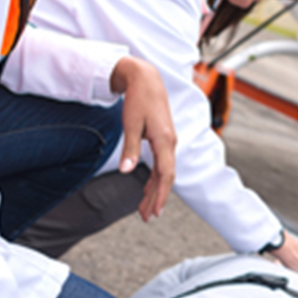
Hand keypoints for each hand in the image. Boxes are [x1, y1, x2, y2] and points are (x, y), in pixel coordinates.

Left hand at [109, 56, 175, 221]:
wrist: (146, 79)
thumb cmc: (138, 99)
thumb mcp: (131, 124)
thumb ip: (130, 149)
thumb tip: (127, 172)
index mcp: (165, 140)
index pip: (166, 174)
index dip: (161, 195)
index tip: (155, 212)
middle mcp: (170, 142)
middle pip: (166, 177)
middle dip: (156, 198)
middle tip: (146, 217)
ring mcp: (168, 141)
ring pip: (164, 172)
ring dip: (155, 190)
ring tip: (144, 209)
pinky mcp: (163, 139)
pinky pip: (161, 163)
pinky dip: (155, 178)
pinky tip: (147, 188)